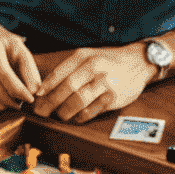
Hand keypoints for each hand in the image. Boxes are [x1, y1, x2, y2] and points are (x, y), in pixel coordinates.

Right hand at [0, 22, 41, 110]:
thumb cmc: (4, 44)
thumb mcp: (20, 48)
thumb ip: (29, 69)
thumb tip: (34, 91)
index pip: (4, 73)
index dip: (18, 89)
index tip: (30, 99)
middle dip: (11, 99)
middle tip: (23, 103)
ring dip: (3, 104)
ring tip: (14, 102)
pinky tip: (1, 99)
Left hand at [32, 45, 153, 121]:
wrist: (138, 62)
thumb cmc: (108, 61)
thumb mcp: (89, 56)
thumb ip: (69, 69)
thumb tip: (45, 87)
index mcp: (84, 56)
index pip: (59, 73)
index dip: (46, 87)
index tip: (36, 97)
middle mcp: (94, 67)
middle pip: (67, 88)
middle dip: (50, 102)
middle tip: (41, 111)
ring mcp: (104, 83)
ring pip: (78, 101)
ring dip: (65, 111)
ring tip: (59, 115)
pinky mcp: (113, 97)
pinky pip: (91, 110)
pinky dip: (80, 117)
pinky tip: (75, 118)